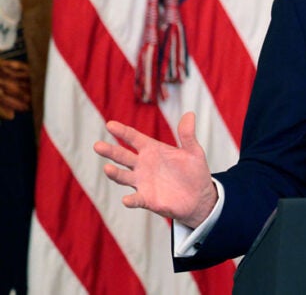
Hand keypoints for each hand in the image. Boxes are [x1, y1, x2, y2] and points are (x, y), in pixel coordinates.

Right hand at [93, 111, 217, 227]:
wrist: (200, 197)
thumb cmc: (194, 171)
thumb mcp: (193, 151)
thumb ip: (187, 135)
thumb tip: (189, 114)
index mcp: (152, 150)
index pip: (134, 138)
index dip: (122, 131)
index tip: (110, 124)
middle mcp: (143, 165)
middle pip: (122, 156)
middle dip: (110, 151)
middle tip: (97, 145)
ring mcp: (143, 182)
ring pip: (123, 176)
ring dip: (114, 173)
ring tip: (107, 168)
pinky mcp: (147, 199)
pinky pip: (136, 199)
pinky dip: (130, 199)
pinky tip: (127, 199)